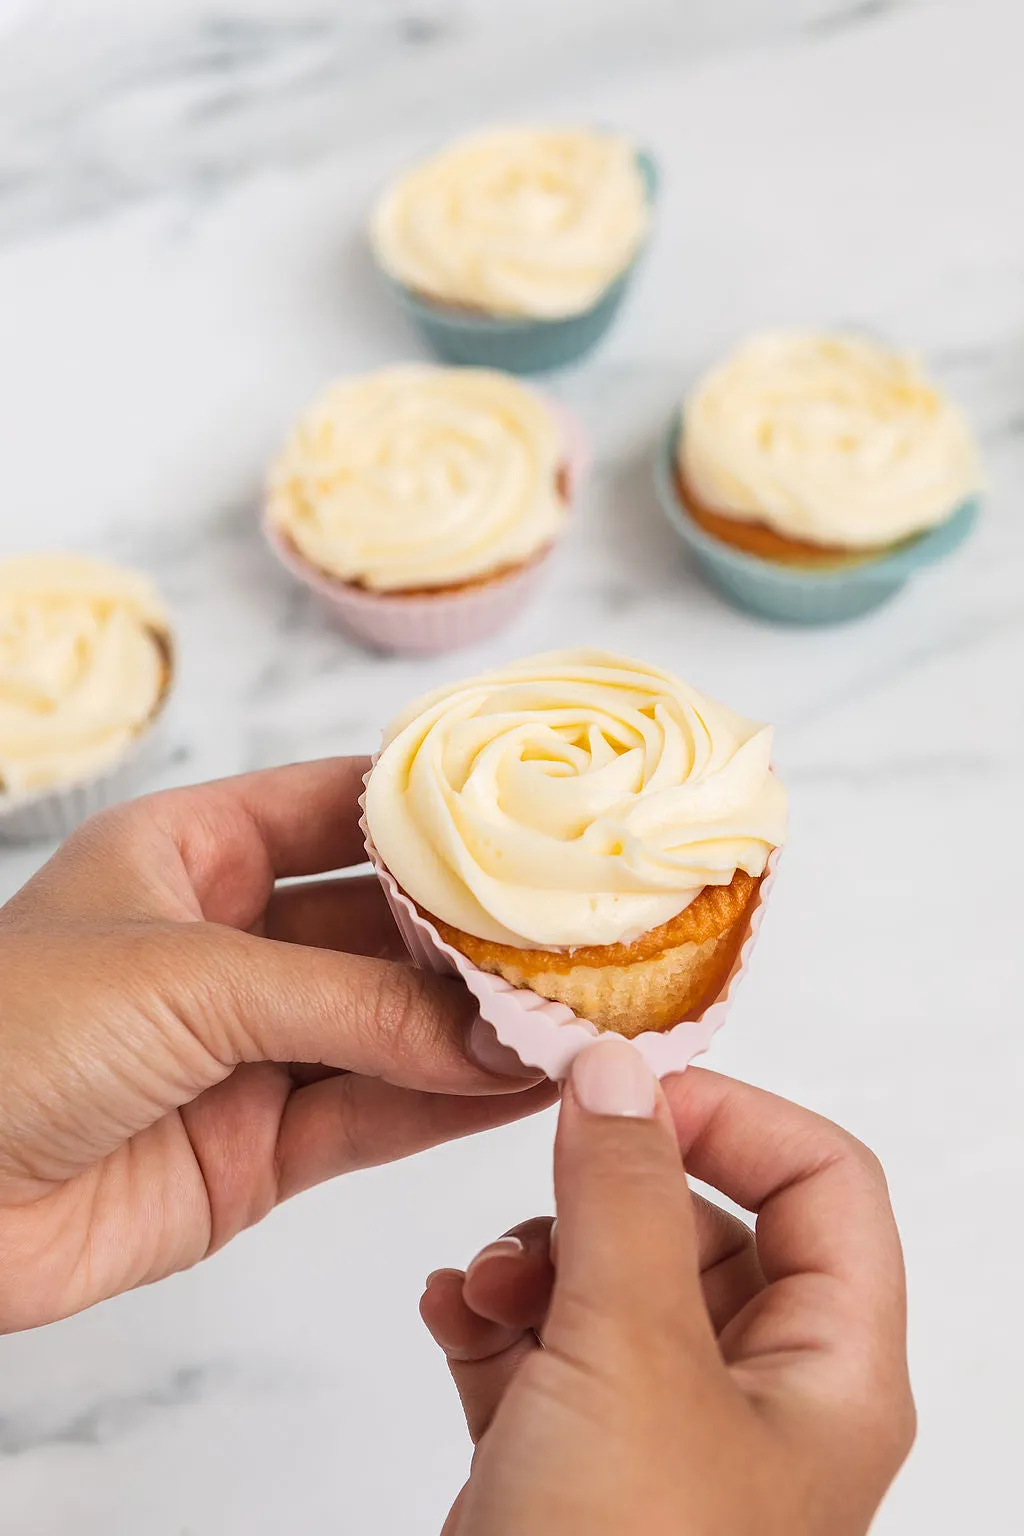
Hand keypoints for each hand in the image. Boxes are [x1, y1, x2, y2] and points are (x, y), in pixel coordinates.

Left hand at [0, 758, 553, 1332]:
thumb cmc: (13, 1034)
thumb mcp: (191, 978)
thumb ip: (352, 1004)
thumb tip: (494, 1030)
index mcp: (194, 851)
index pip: (343, 807)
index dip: (440, 810)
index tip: (541, 813)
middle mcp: (230, 943)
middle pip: (384, 928)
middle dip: (478, 937)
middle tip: (587, 935)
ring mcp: (248, 1049)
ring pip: (392, 1029)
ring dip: (479, 1028)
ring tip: (585, 1014)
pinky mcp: (256, 1148)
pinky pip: (371, 1117)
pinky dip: (447, 1106)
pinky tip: (525, 1087)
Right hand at [421, 1038, 914, 1535]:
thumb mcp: (631, 1354)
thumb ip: (623, 1192)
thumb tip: (616, 1064)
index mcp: (830, 1371)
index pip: (824, 1181)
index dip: (734, 1115)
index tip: (627, 1089)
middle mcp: (758, 1400)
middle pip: (707, 1226)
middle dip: (612, 1193)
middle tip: (540, 1185)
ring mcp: (662, 1439)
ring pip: (616, 1283)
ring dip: (540, 1254)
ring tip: (484, 1284)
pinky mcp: (575, 1473)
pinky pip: (546, 1351)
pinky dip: (496, 1317)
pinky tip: (450, 1313)